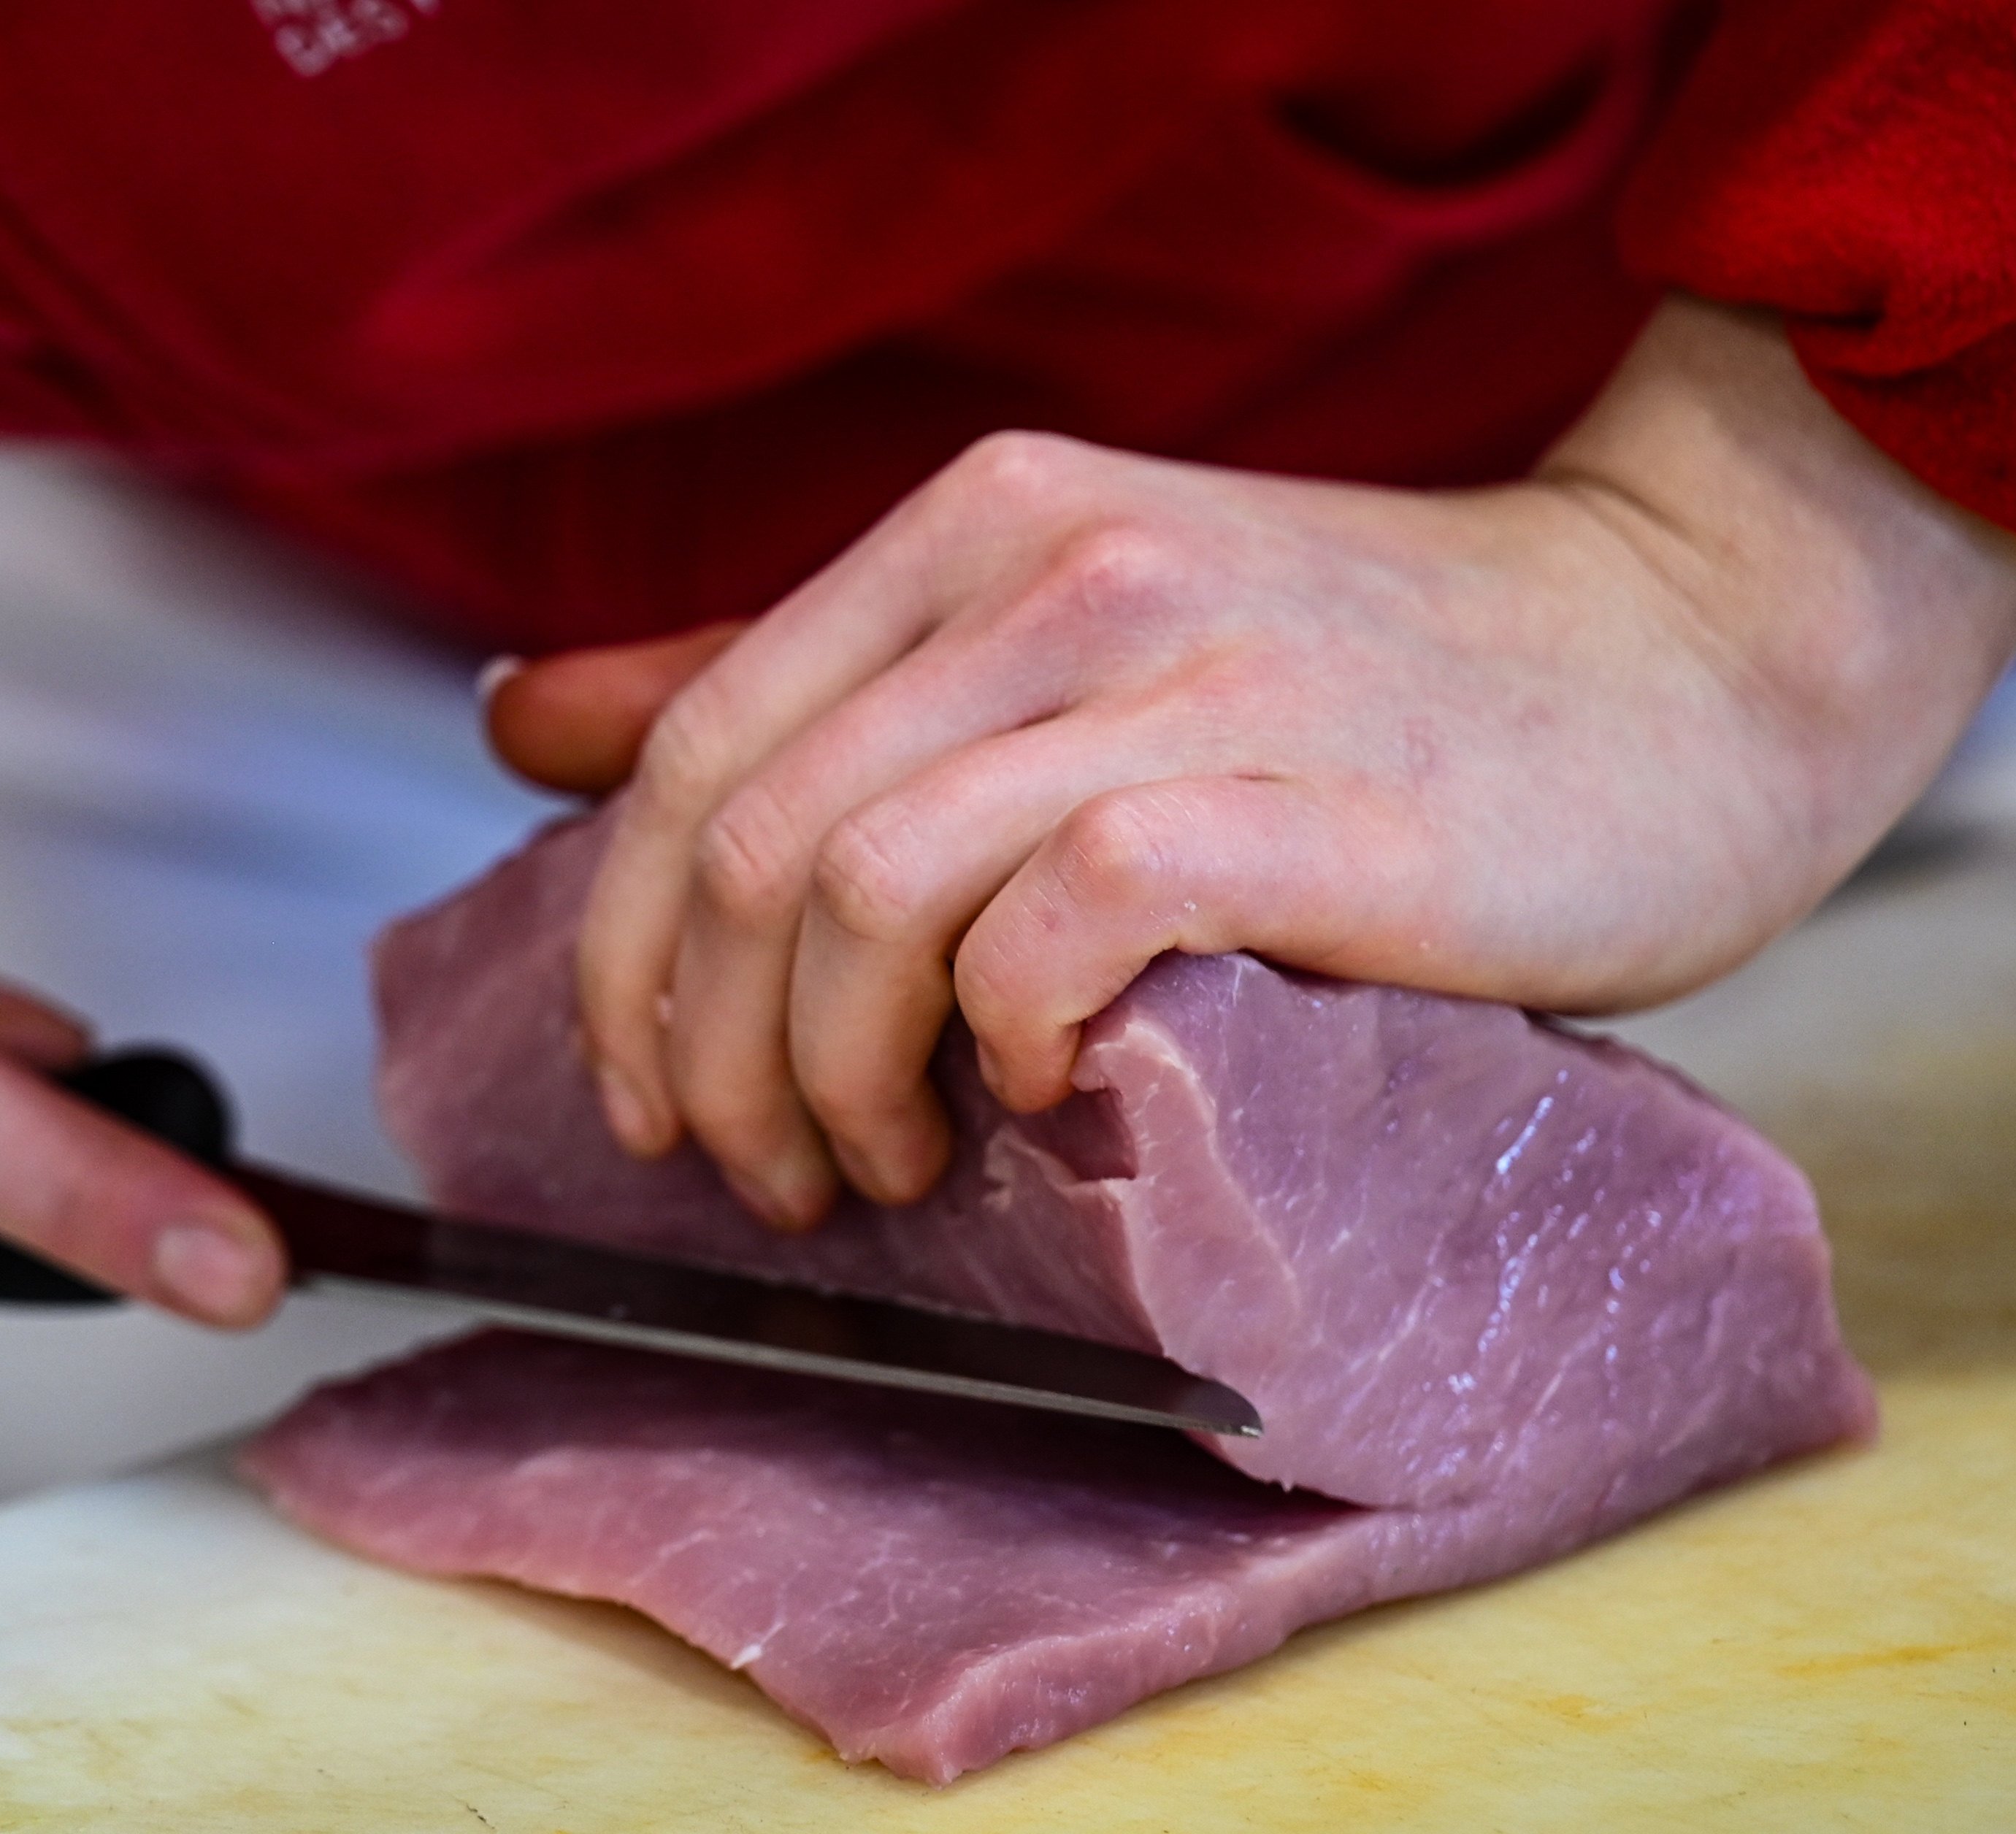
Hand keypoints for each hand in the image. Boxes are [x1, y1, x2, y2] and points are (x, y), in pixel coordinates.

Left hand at [495, 299, 2015, 1228]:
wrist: (1681, 653)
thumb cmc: (1350, 685)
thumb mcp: (1050, 636)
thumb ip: (793, 675)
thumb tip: (521, 716)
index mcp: (972, 529)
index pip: (687, 747)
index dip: (620, 952)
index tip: (644, 1094)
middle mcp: (1054, 568)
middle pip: (749, 842)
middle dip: (708, 1055)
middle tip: (768, 1177)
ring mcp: (1183, 672)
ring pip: (871, 892)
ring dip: (837, 1078)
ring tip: (893, 1167)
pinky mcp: (1307, 799)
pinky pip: (1059, 923)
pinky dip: (1006, 1040)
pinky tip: (1038, 1097)